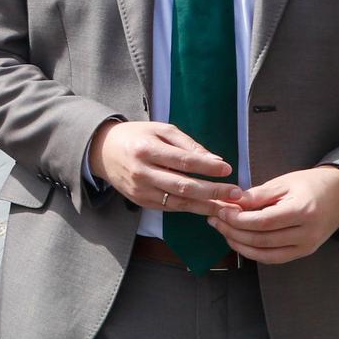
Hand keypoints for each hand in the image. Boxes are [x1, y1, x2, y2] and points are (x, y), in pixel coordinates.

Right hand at [88, 119, 244, 216]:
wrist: (102, 152)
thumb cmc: (136, 136)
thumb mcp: (160, 130)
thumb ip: (187, 144)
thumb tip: (215, 161)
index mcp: (146, 149)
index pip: (183, 161)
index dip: (207, 167)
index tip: (228, 169)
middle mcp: (142, 172)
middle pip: (183, 186)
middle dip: (213, 191)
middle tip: (236, 193)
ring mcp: (140, 190)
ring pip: (179, 202)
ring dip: (207, 206)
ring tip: (229, 206)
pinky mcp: (141, 202)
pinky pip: (170, 207)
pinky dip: (192, 209)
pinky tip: (209, 208)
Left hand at [208, 166, 338, 263]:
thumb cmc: (310, 184)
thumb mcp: (283, 183)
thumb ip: (257, 196)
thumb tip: (231, 203)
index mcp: (302, 211)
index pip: (263, 222)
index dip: (238, 219)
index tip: (220, 210)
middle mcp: (306, 233)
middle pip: (262, 240)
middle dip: (233, 231)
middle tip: (215, 220)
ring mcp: (307, 246)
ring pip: (266, 254)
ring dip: (239, 244)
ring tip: (222, 230)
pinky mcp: (304, 252)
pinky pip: (274, 258)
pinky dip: (254, 253)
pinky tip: (238, 241)